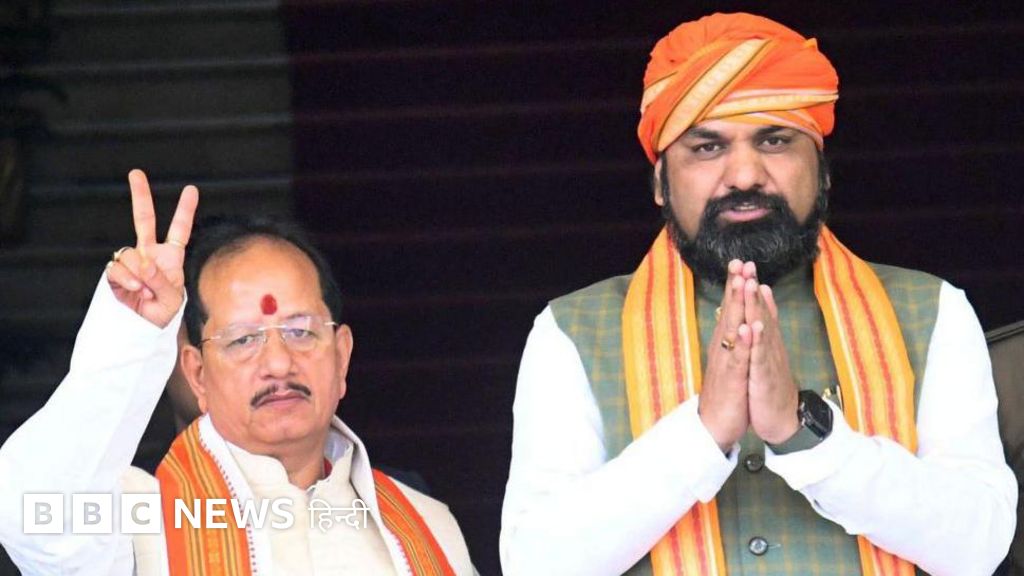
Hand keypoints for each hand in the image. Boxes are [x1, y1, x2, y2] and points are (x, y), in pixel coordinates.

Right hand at [105, 169, 198, 327]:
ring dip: (139, 274)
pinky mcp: (115, 273)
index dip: (185, 210)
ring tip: (147, 291)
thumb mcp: (173, 298)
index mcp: (171, 256)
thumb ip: (161, 279)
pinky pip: (117, 268)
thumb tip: (143, 262)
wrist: (144, 328)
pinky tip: (136, 291)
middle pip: (144, 219)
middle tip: (136, 173)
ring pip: (130, 253)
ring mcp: (132, 262)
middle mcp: (150, 253)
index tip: (192, 189)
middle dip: (140, 196)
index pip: (179, 230)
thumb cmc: (164, 312)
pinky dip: (127, 279)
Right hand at [698, 260, 754, 451]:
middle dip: (734, 286)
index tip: (740, 263)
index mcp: (724, 344)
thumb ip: (732, 342)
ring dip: (737, 305)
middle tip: (739, 261)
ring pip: (732, 328)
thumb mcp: (730, 364)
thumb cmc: (725, 395)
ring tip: (742, 283)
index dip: (734, 286)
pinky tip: (746, 326)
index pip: (730, 309)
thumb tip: (734, 321)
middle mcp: (722, 348)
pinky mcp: (732, 379)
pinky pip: (737, 357)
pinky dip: (742, 341)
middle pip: (729, 311)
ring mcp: (726, 362)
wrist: (714, 427)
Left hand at [743, 271, 799, 443]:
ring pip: (761, 330)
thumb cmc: (772, 385)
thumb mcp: (767, 354)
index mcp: (766, 341)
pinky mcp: (764, 378)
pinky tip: (752, 326)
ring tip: (751, 285)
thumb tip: (763, 300)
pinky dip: (756, 342)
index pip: (757, 310)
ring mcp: (768, 361)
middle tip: (747, 264)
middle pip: (760, 313)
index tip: (744, 264)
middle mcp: (769, 346)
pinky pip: (759, 357)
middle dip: (752, 288)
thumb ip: (766, 327)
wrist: (784, 419)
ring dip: (755, 307)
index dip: (751, 287)